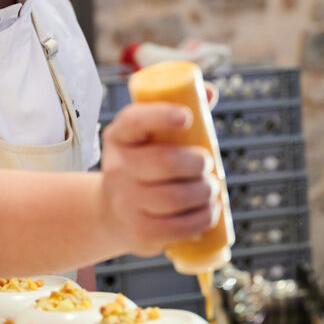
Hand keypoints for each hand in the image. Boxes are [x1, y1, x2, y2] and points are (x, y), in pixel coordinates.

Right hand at [99, 102, 219, 257]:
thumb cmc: (142, 166)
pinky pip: (177, 227)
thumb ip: (176, 111)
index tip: (187, 117)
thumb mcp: (148, 137)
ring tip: (211, 189)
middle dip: (198, 163)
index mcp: (119, 136)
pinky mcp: (139, 231)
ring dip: (205, 192)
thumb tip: (209, 91)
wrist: (112, 212)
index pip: (135, 121)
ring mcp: (124, 201)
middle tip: (208, 165)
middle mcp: (116, 167)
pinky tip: (209, 211)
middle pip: (164, 162)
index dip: (161, 115)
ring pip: (175, 197)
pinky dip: (202, 218)